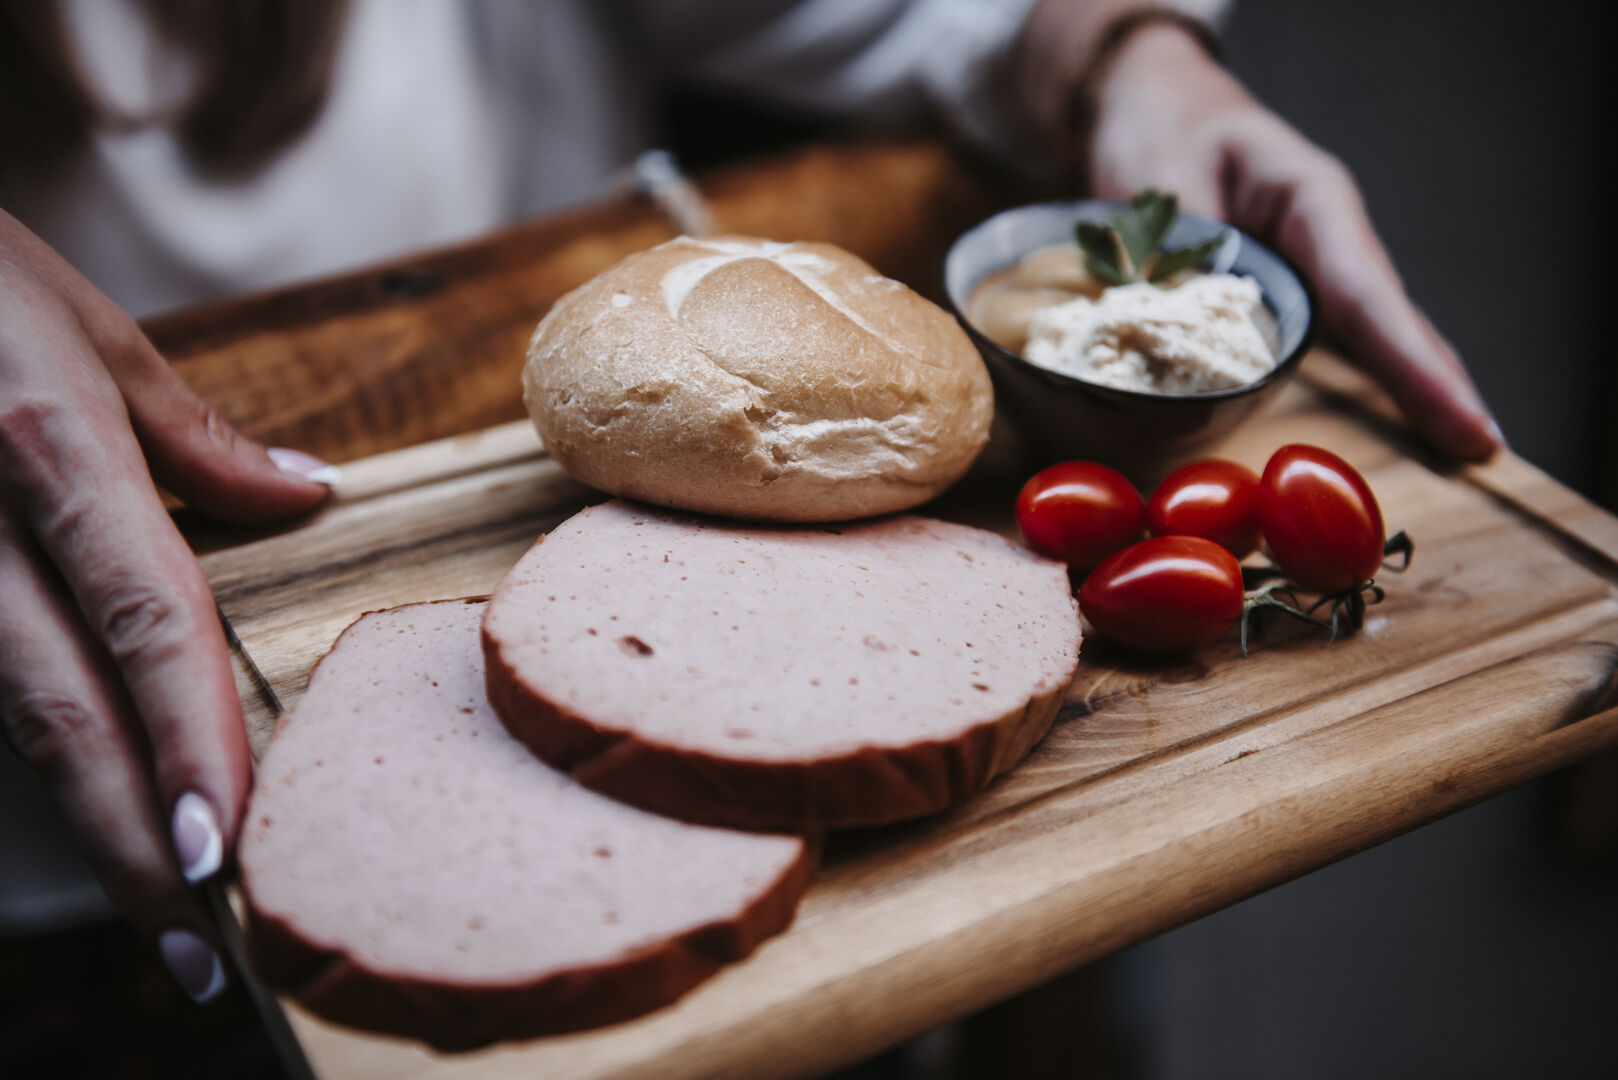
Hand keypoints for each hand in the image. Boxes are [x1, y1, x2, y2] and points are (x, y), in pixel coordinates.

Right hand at [0, 209, 331, 999]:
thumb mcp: (89, 328)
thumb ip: (196, 436)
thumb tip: (311, 496)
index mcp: (47, 441)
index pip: (141, 614)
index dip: (184, 736)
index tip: (230, 843)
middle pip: (55, 708)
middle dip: (129, 843)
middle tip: (200, 955)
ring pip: (4, 716)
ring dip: (84, 822)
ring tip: (163, 918)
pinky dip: (31, 754)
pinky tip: (92, 813)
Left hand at [1086, 25, 1500, 461]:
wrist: (1143, 109)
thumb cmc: (1159, 131)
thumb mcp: (1159, 184)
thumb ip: (1170, 259)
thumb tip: (1166, 338)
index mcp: (1311, 202)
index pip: (1368, 294)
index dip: (1411, 367)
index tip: (1463, 422)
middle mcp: (1322, 240)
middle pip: (1388, 321)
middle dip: (1433, 387)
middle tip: (1480, 451)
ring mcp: (1304, 268)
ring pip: (1363, 338)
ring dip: (1401, 395)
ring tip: (1455, 453)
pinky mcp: (1273, 294)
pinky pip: (1315, 347)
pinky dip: (1345, 390)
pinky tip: (1378, 433)